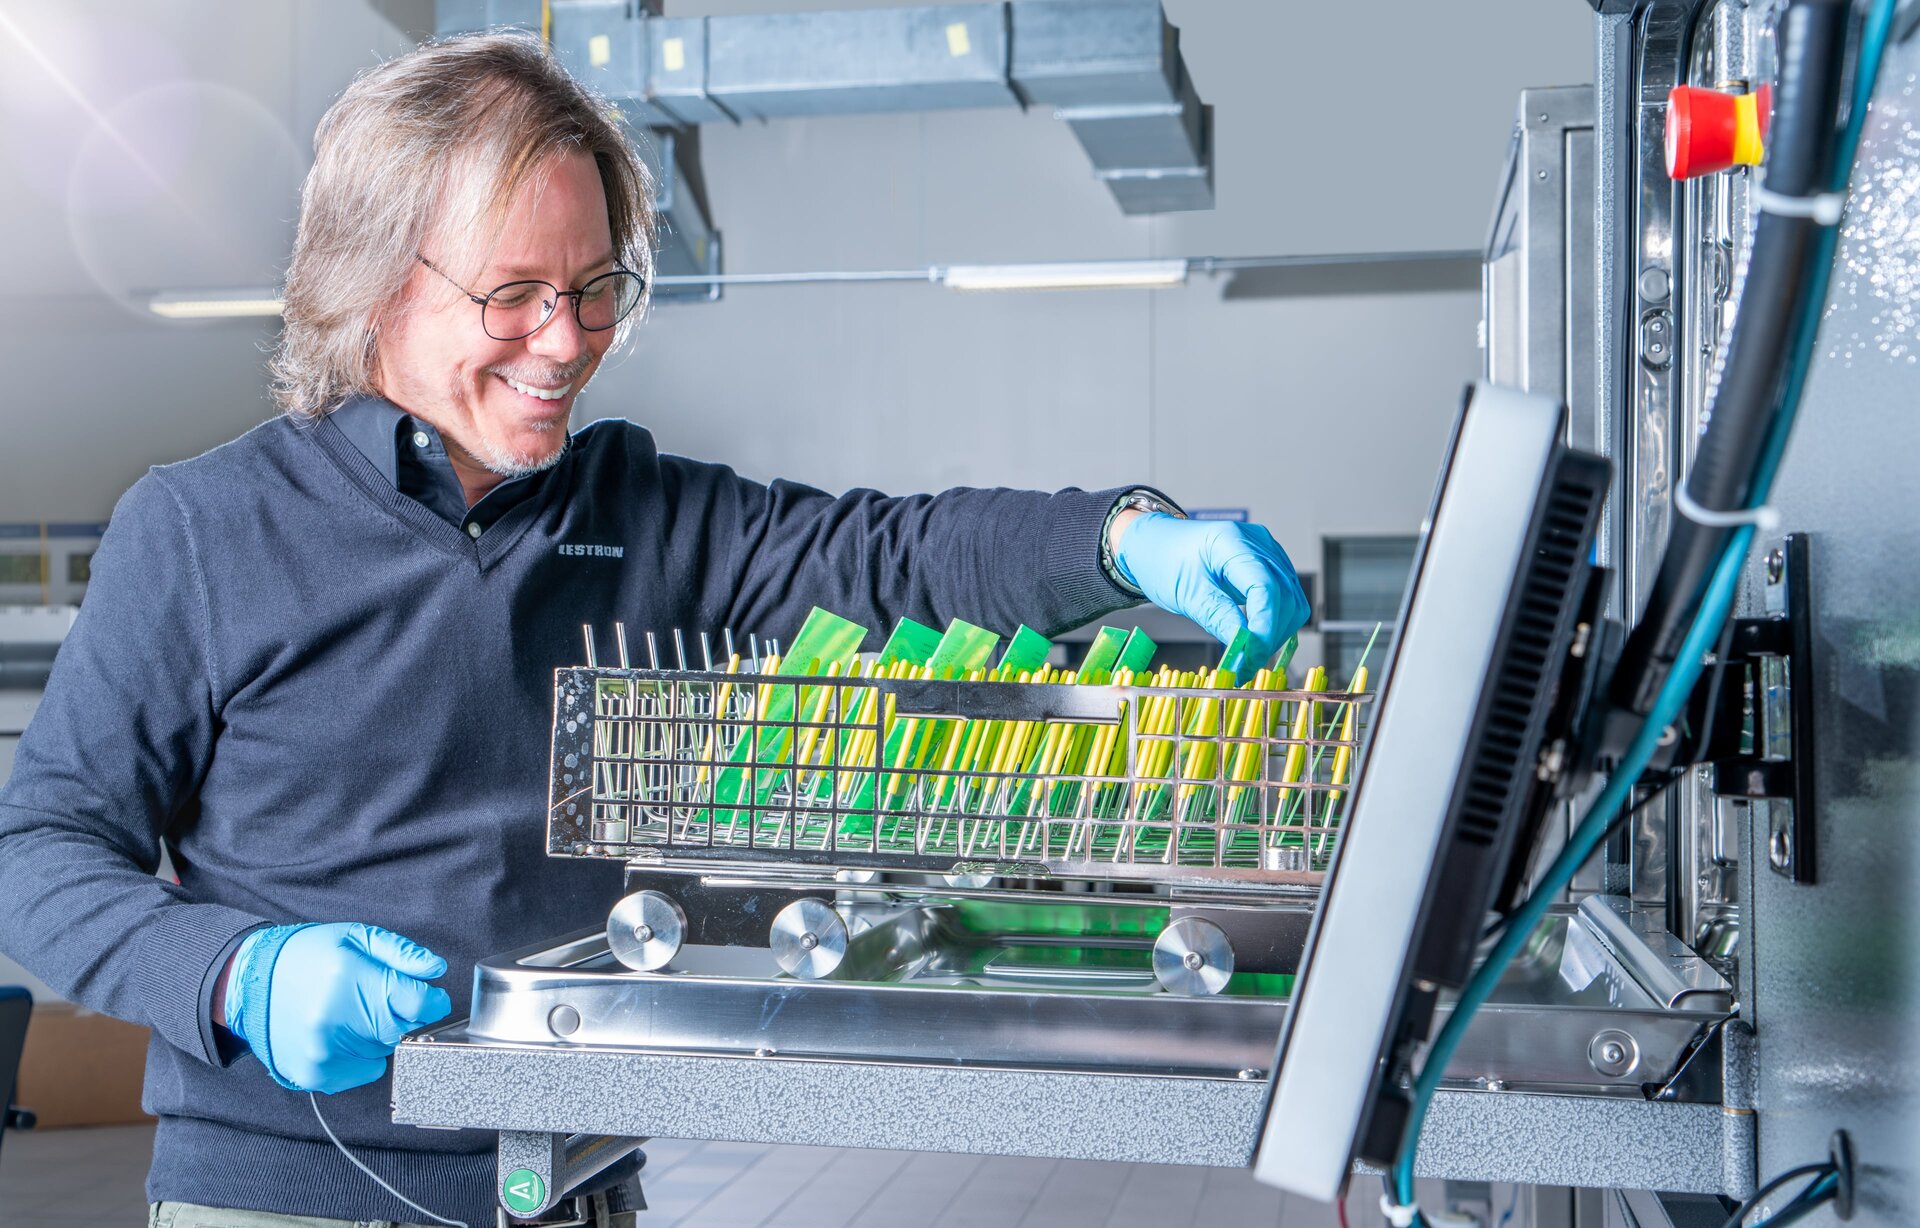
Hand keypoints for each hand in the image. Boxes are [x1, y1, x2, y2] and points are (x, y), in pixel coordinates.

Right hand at [223, 922, 452, 1093]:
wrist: (251, 983)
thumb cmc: (308, 955)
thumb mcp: (356, 938)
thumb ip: (401, 954)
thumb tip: (436, 970)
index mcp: (349, 979)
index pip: (419, 1004)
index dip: (431, 1000)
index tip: (429, 996)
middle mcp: (335, 1019)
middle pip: (404, 1029)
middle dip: (403, 1014)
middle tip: (381, 999)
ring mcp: (323, 1051)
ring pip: (386, 1050)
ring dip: (380, 1033)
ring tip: (352, 1012)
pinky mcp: (315, 1074)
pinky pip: (367, 1070)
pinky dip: (364, 1054)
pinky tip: (342, 1033)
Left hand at [1114, 513, 1309, 674]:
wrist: (1155, 546)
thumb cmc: (1164, 560)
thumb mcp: (1185, 592)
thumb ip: (1217, 616)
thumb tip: (1243, 646)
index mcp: (1233, 541)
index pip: (1265, 587)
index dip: (1264, 627)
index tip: (1252, 656)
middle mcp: (1257, 543)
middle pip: (1284, 595)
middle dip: (1269, 636)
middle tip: (1247, 665)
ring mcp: (1266, 553)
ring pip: (1291, 600)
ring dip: (1276, 633)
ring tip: (1250, 656)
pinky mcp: (1268, 567)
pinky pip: (1285, 598)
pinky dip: (1275, 623)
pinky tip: (1258, 640)